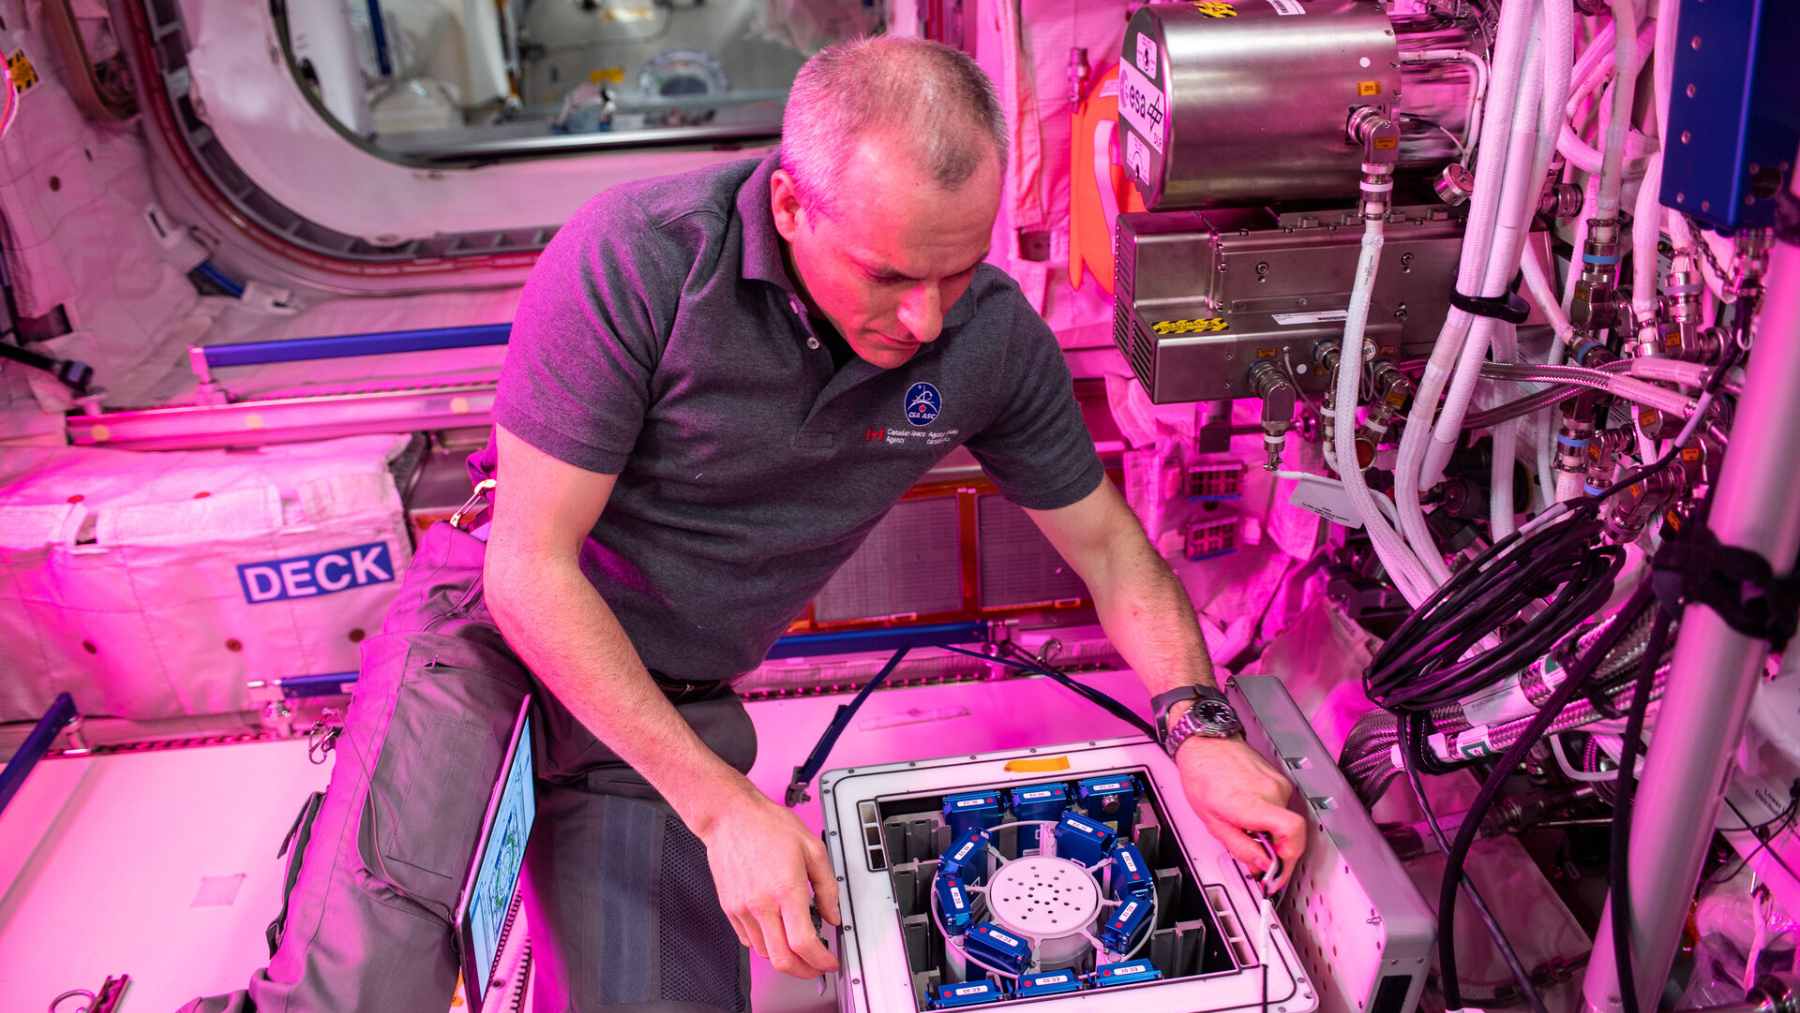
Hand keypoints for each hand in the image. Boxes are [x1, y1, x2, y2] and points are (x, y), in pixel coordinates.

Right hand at [697, 783, 841, 977]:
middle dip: (804, 971)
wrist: (730, 817)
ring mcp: (742, 909)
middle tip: (816, 966)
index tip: (829, 962)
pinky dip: (765, 946)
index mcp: (786, 890)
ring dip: (784, 959)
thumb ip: (827, 886)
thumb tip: (833, 914)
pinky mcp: (729, 909)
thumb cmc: (767, 826)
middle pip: (782, 959)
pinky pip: (748, 941)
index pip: (804, 943)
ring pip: (764, 954)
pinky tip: (776, 934)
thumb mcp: (812, 848)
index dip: (820, 961)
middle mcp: (762, 904)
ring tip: (798, 948)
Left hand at [1175, 735, 1305, 891]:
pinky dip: (1271, 818)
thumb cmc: (1203, 775)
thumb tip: (1262, 866)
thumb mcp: (1212, 822)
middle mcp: (1271, 792)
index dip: (1289, 858)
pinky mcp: (1281, 780)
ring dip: (1272, 834)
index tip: (1277, 872)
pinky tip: (1252, 813)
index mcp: (1251, 803)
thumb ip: (1240, 847)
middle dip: (1277, 853)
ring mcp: (1278, 784)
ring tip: (1248, 828)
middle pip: (1291, 835)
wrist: (1206, 742)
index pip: (1292, 832)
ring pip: (1287, 822)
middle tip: (1260, 860)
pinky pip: (1282, 808)